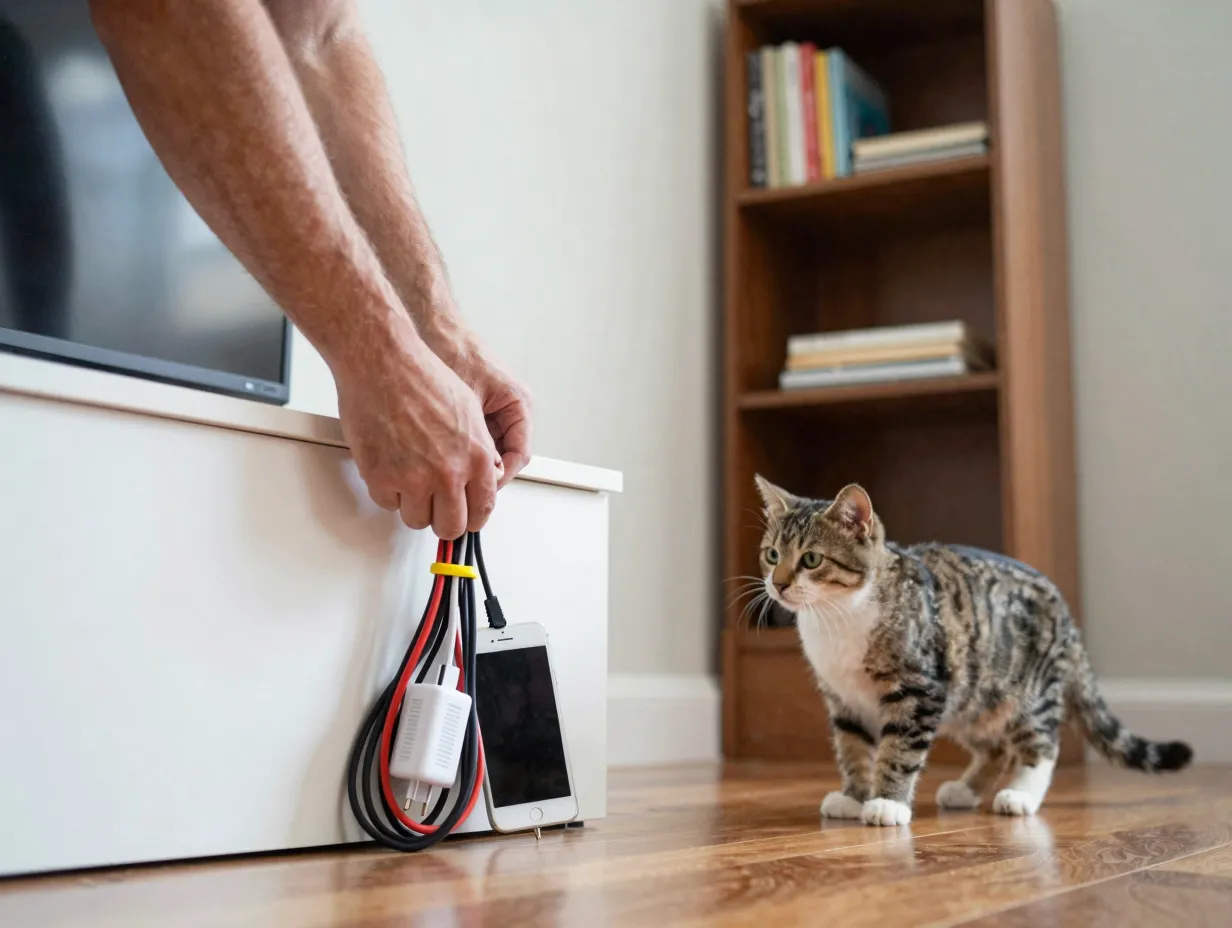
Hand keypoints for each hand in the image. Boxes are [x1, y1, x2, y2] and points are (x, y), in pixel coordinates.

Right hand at [332, 315, 501, 538]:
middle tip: (436, 508)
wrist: (383, 363)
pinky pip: (388, 504)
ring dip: (414, 505)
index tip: (464, 517)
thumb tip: (483, 475)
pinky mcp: (381, 478)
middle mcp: (448, 473)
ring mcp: (413, 479)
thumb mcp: (471, 413)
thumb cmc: (423, 377)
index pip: (482, 511)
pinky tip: (390, 466)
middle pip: (450, 527)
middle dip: (444, 520)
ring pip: (417, 520)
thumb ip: (480, 451)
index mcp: (477, 458)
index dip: (472, 517)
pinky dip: (388, 491)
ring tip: (410, 480)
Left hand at [458, 349, 532, 488]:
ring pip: (492, 450)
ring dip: (475, 463)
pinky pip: (477, 440)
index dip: (501, 476)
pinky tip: (445, 456)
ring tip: (453, 473)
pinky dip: (464, 450)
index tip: (483, 489)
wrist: (435, 329)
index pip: (520, 454)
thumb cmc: (453, 352)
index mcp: (520, 403)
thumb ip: (477, 441)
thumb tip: (480, 474)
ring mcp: (497, 409)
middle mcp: (513, 408)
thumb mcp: (467, 405)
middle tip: (466, 487)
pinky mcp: (480, 409)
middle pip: (507, 455)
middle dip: (487, 474)